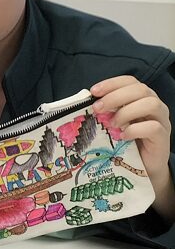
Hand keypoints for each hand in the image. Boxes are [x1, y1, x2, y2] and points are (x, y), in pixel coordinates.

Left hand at [91, 76, 172, 214]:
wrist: (142, 167)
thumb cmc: (125, 142)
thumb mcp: (112, 123)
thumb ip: (105, 111)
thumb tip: (86, 104)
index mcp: (140, 97)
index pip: (130, 81)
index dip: (111, 83)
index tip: (93, 91)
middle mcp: (153, 105)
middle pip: (140, 89)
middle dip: (115, 96)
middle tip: (98, 109)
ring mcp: (161, 120)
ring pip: (151, 104)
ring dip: (126, 112)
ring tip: (112, 124)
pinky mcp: (163, 137)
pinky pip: (153, 127)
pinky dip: (135, 129)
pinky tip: (122, 136)